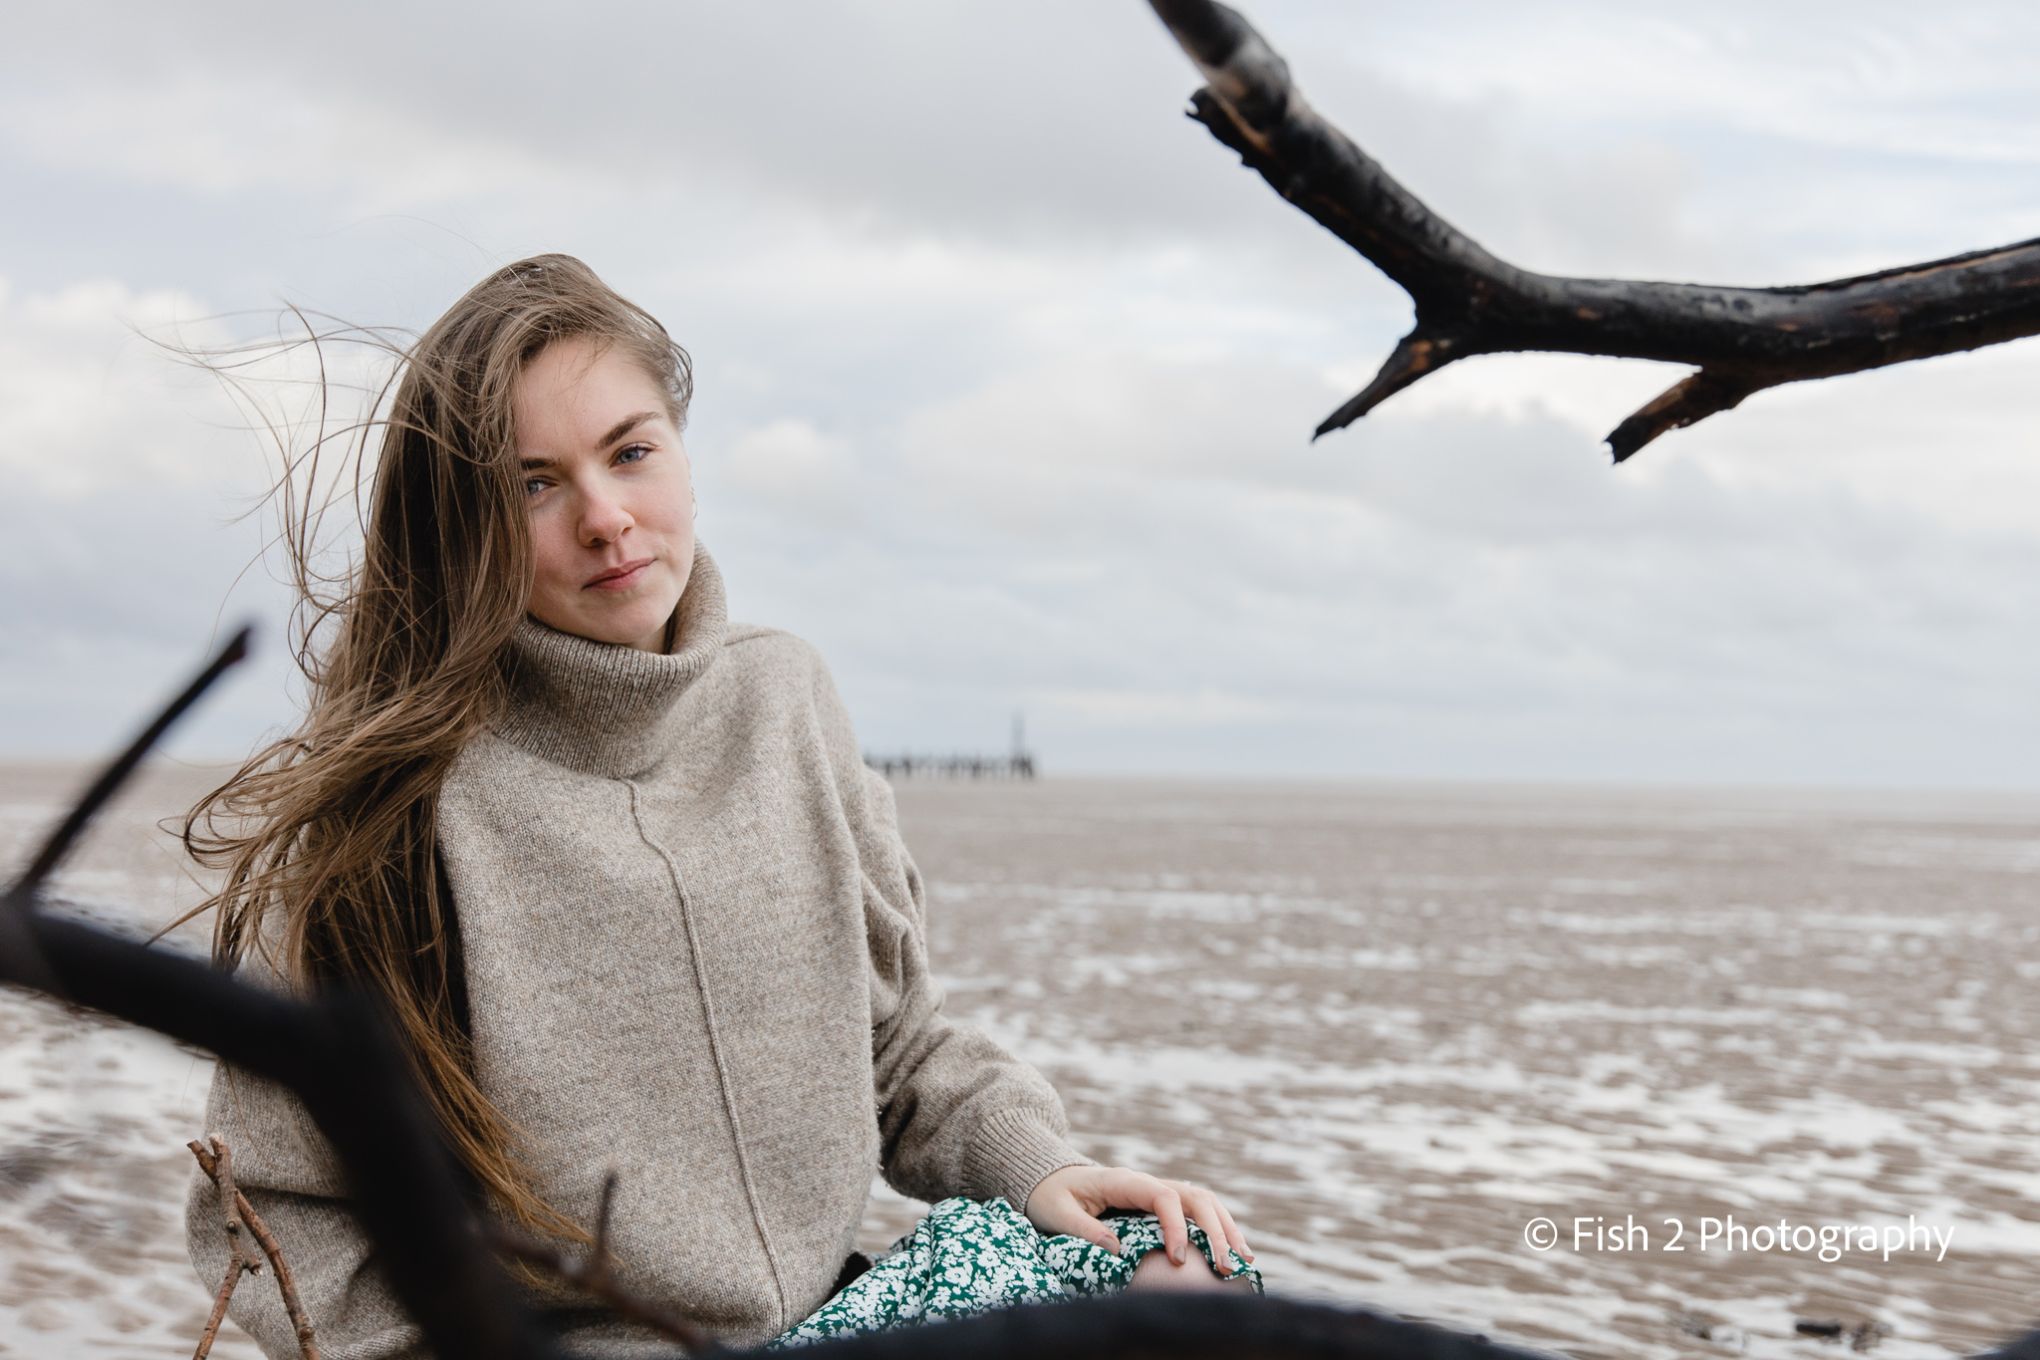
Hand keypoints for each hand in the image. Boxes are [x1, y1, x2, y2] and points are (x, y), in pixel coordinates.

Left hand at [1023, 1164, 1254, 1275]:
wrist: (1048, 1178)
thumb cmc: (1051, 1196)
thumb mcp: (1057, 1212)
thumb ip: (1083, 1229)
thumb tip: (1118, 1250)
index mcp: (1124, 1181)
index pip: (1164, 1197)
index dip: (1177, 1227)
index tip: (1178, 1260)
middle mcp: (1147, 1182)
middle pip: (1195, 1197)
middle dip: (1216, 1230)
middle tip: (1227, 1266)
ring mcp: (1157, 1190)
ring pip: (1203, 1202)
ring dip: (1225, 1228)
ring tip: (1244, 1260)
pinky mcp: (1159, 1203)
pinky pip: (1196, 1212)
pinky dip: (1217, 1229)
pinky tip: (1232, 1252)